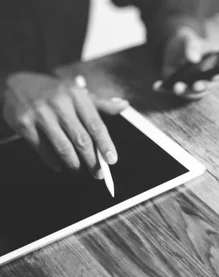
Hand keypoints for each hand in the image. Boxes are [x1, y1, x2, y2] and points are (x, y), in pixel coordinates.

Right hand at [2, 72, 127, 174]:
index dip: (105, 145)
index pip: (96, 125)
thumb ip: (101, 103)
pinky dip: (53, 161)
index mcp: (77, 96)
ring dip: (74, 163)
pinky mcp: (24, 123)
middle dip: (92, 160)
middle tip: (98, 173)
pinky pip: (43, 149)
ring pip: (63, 147)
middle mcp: (59, 104)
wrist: (17, 85)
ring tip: (79, 169)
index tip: (112, 160)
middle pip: (81, 139)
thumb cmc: (55, 92)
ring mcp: (41, 113)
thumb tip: (124, 105)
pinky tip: (60, 165)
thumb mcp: (77, 93)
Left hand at [155, 26, 215, 99]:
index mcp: (212, 69)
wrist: (174, 45)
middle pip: (203, 88)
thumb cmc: (188, 41)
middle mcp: (203, 81)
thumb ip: (193, 47)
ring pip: (189, 92)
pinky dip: (164, 88)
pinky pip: (171, 89)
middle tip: (196, 86)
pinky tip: (157, 87)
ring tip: (176, 87)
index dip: (215, 78)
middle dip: (199, 88)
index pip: (216, 76)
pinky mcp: (177, 85)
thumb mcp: (190, 40)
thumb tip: (193, 59)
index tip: (212, 78)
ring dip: (183, 91)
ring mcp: (190, 85)